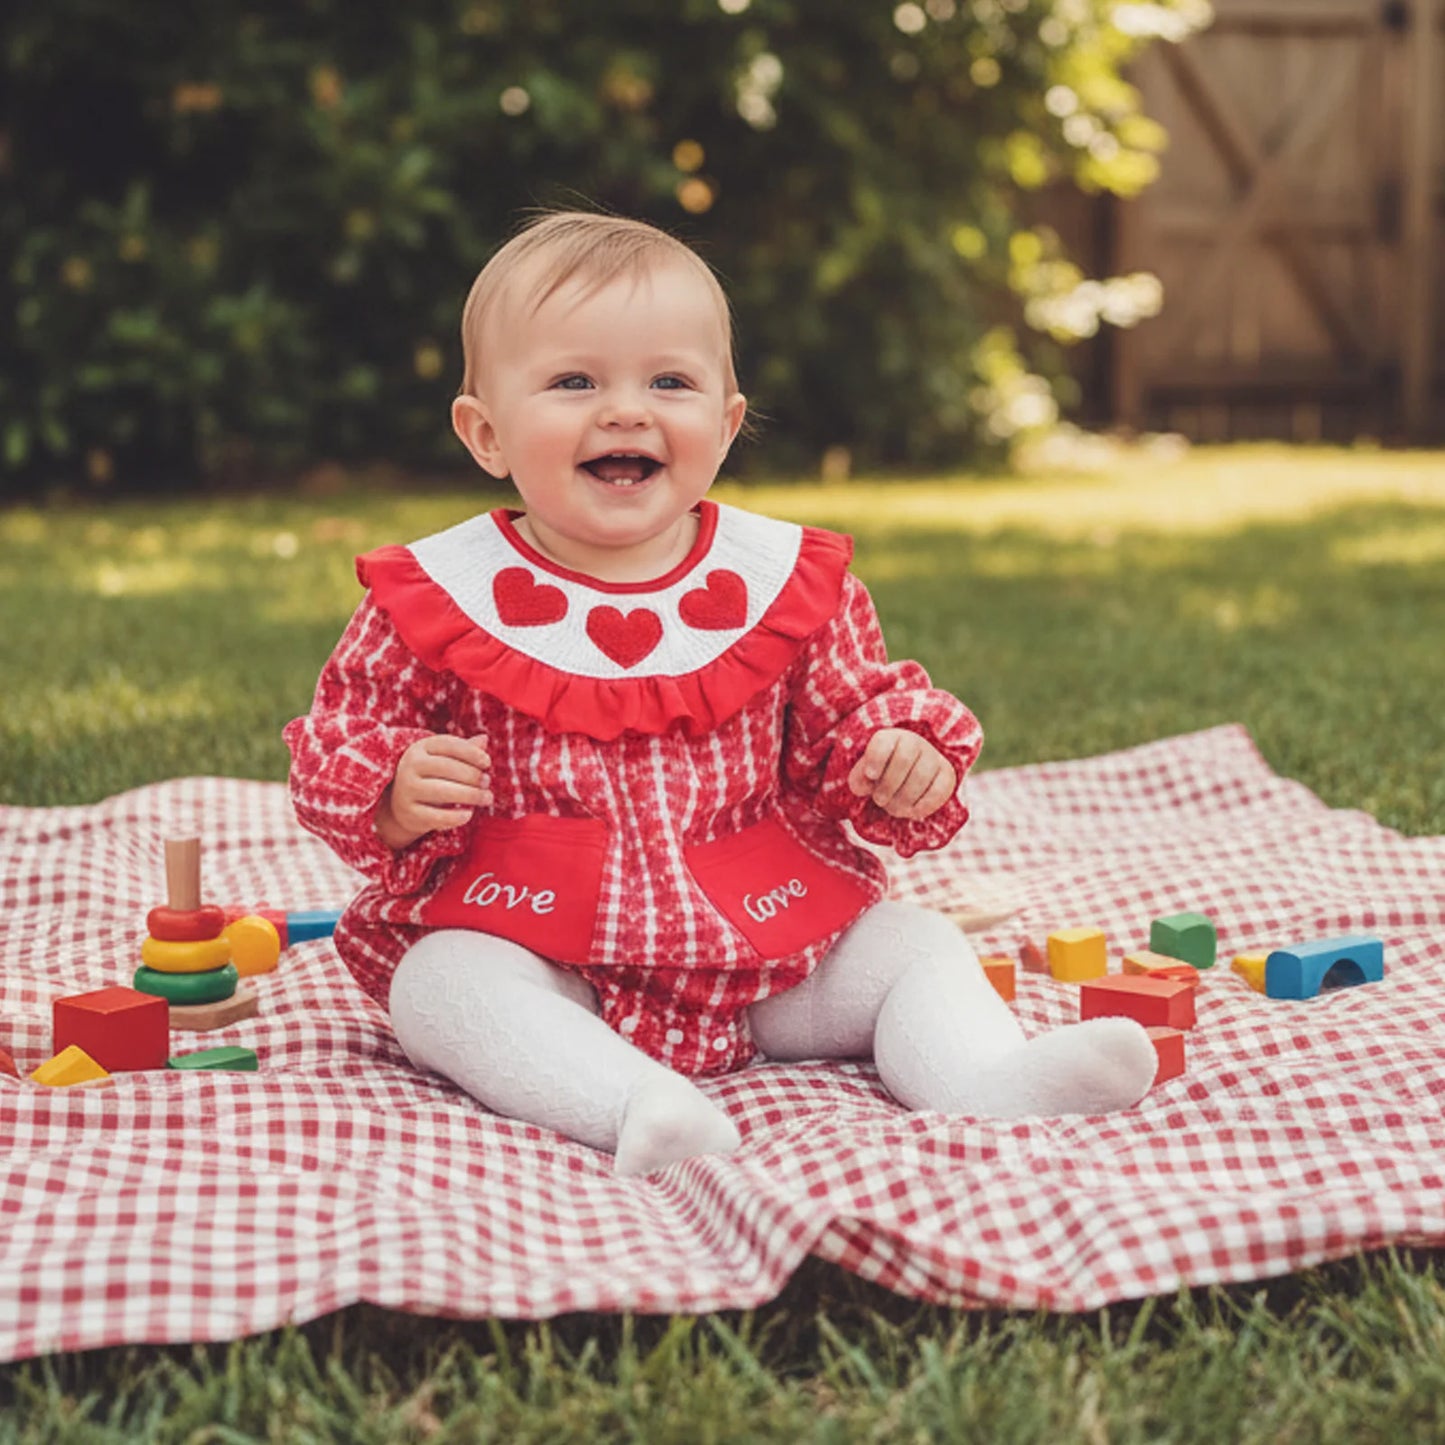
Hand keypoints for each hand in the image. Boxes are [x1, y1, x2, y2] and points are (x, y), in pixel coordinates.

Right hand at [375, 734, 491, 850]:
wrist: (403, 804)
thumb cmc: (431, 776)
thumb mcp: (444, 759)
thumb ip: (464, 750)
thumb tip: (484, 738)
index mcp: (420, 748)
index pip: (448, 745)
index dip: (470, 752)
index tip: (487, 763)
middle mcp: (410, 766)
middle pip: (446, 767)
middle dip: (472, 775)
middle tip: (486, 782)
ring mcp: (407, 790)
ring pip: (442, 791)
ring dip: (470, 795)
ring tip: (487, 798)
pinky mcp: (409, 813)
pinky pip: (436, 816)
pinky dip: (455, 817)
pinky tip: (469, 814)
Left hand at [847, 728, 956, 820]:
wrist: (908, 780)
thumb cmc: (882, 776)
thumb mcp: (865, 776)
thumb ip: (860, 779)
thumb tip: (865, 785)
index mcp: (890, 738)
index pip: (883, 742)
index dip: (876, 758)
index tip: (870, 774)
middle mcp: (915, 742)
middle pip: (903, 760)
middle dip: (888, 785)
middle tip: (879, 800)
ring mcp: (933, 757)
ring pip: (921, 776)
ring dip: (903, 798)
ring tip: (892, 807)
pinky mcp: (947, 775)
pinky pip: (939, 791)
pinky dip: (923, 805)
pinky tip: (911, 812)